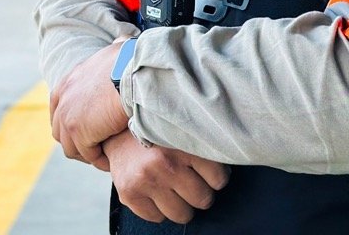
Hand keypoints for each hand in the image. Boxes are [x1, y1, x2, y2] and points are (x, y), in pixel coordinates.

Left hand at [49, 40, 130, 168]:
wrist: (134, 74)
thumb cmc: (134, 62)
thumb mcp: (117, 50)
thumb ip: (113, 50)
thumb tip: (121, 42)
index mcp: (69, 80)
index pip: (59, 107)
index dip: (72, 122)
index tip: (87, 132)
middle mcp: (63, 96)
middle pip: (60, 130)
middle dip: (77, 142)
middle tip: (96, 148)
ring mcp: (67, 115)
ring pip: (71, 146)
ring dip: (88, 154)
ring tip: (105, 157)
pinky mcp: (77, 131)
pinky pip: (87, 154)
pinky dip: (99, 160)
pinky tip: (111, 161)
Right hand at [106, 130, 230, 224]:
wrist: (117, 129)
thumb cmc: (157, 132)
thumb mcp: (183, 131)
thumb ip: (203, 145)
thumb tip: (231, 162)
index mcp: (183, 144)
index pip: (219, 178)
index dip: (217, 177)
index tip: (210, 172)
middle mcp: (164, 163)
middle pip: (203, 199)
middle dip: (201, 193)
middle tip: (192, 182)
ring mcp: (146, 180)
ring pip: (183, 214)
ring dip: (183, 205)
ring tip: (176, 189)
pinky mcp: (129, 194)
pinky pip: (157, 219)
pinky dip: (160, 210)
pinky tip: (158, 192)